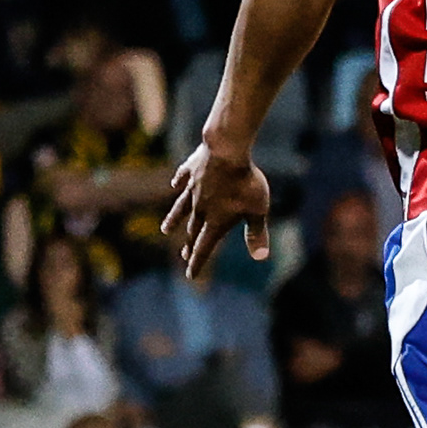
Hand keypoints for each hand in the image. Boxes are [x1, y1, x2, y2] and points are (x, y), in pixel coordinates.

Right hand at [163, 140, 272, 275]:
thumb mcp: (257, 210)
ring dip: (174, 219)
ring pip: (181, 208)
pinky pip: (182, 178)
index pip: (204, 248)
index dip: (198, 263)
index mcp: (215, 220)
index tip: (190, 276)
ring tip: (166, 230)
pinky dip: (178, 183)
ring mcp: (193, 189)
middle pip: (193, 230)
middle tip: (184, 255)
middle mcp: (200, 208)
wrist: (226, 151)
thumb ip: (256, 233)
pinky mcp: (191, 170)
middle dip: (189, 244)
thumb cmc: (245, 182)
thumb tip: (261, 257)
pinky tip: (175, 185)